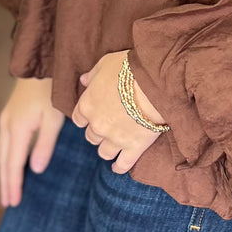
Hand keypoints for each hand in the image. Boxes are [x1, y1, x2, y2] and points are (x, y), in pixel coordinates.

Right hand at [0, 76, 65, 207]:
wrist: (41, 63)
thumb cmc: (52, 90)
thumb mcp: (53, 118)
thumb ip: (44, 144)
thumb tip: (34, 170)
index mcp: (18, 129)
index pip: (14, 164)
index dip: (14, 184)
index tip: (14, 202)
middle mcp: (7, 126)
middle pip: (4, 161)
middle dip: (6, 183)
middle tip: (7, 203)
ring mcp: (5, 119)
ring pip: (1, 152)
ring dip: (3, 171)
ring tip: (7, 188)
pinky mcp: (8, 114)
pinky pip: (3, 142)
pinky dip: (4, 157)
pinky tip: (8, 161)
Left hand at [72, 51, 166, 173]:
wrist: (154, 82)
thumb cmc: (129, 68)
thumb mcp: (105, 64)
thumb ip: (92, 75)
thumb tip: (83, 80)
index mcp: (87, 105)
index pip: (78, 119)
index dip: (86, 118)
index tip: (93, 116)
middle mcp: (98, 125)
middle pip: (91, 137)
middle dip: (98, 133)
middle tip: (108, 127)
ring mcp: (115, 139)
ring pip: (104, 152)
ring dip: (107, 149)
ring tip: (115, 145)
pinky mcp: (134, 147)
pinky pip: (122, 165)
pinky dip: (119, 167)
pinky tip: (118, 167)